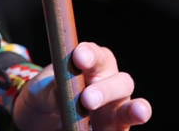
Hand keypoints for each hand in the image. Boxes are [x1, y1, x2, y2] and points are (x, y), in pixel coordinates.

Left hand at [13, 41, 151, 130]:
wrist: (45, 122)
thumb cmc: (45, 97)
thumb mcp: (40, 92)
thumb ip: (49, 91)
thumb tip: (59, 97)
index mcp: (93, 66)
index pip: (97, 56)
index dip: (90, 55)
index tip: (79, 57)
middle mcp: (110, 85)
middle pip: (121, 82)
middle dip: (106, 90)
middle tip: (87, 99)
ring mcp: (115, 111)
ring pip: (130, 108)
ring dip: (134, 110)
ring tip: (138, 113)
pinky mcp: (114, 130)